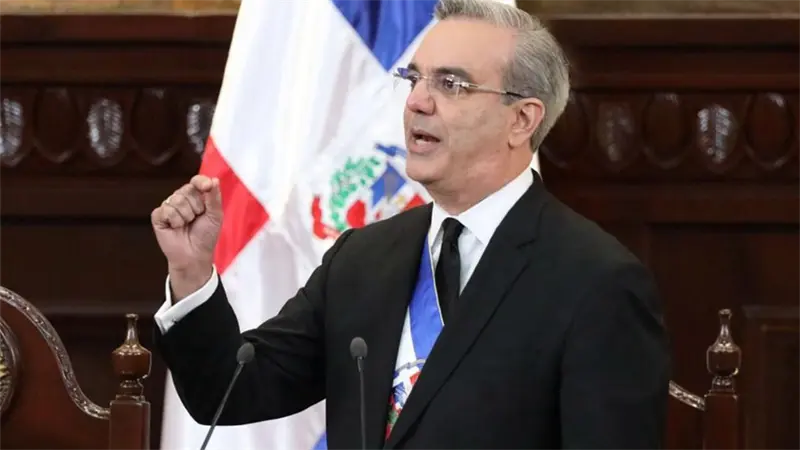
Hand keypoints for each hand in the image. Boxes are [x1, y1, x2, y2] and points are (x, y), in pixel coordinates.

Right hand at [151, 175, 222, 299]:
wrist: (195, 255)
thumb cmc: (206, 236)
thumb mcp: (215, 216)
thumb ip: (214, 197)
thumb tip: (214, 179)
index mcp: (196, 196)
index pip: (197, 181)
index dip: (201, 182)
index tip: (206, 187)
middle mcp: (181, 198)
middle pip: (187, 190)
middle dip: (196, 207)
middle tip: (196, 219)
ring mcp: (169, 206)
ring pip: (177, 200)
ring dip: (186, 216)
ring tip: (186, 225)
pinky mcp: (158, 216)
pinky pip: (166, 210)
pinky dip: (175, 221)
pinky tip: (175, 228)